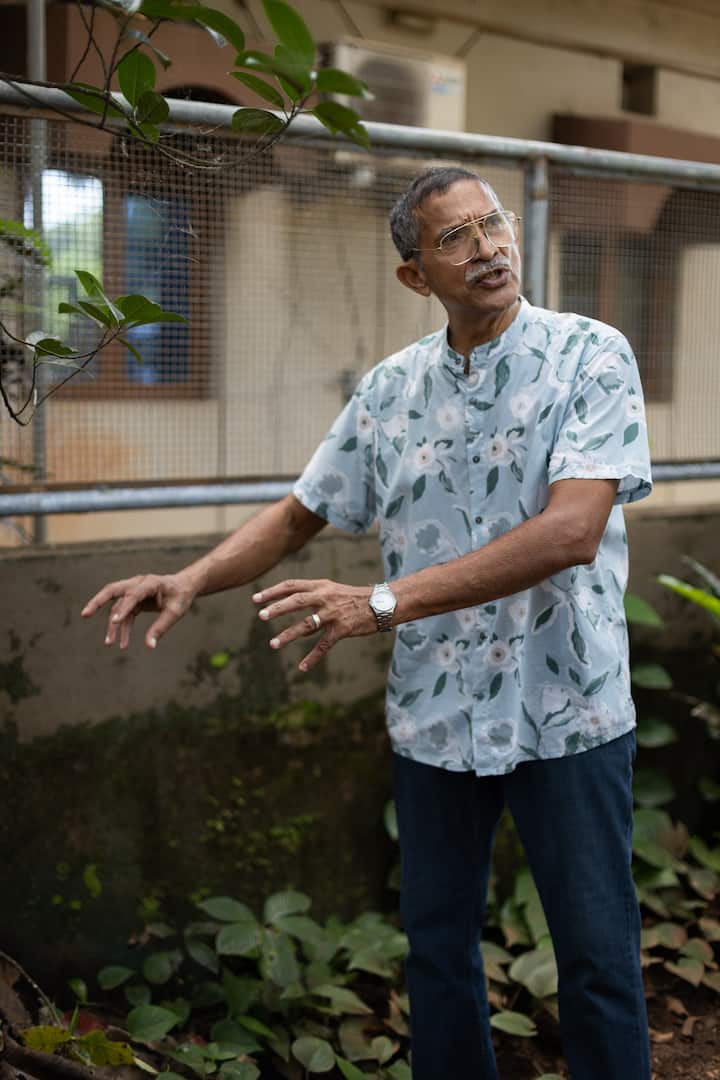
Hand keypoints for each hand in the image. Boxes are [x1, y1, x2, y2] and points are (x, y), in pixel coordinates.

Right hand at [81, 570, 198, 649]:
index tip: (115, 622)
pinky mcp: (133, 600)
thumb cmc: (180, 597)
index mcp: (150, 583)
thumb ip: (161, 627)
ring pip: (116, 606)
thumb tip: (149, 646)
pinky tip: (122, 643)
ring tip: (109, 644)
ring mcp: (133, 591)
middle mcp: (138, 584)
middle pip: (112, 590)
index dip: (124, 608)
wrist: (183, 587)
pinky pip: (123, 614)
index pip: (133, 594)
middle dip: (97, 602)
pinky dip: (122, 628)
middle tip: (85, 614)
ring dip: (113, 625)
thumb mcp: (175, 612)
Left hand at [253, 578, 376, 671]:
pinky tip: (302, 667)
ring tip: (273, 644)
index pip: (292, 585)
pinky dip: (312, 658)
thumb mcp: (332, 590)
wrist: (382, 604)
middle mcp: (325, 598)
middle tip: (261, 616)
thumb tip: (289, 600)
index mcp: (321, 586)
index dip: (273, 592)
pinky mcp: (342, 630)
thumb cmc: (354, 598)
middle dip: (277, 609)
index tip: (256, 599)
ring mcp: (334, 614)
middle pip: (297, 601)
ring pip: (307, 624)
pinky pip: (324, 645)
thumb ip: (312, 595)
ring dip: (288, 635)